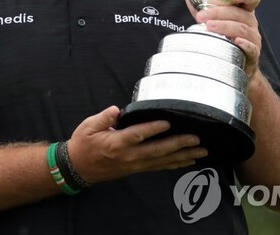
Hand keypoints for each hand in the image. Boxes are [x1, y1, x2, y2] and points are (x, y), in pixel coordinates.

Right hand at [66, 106, 206, 183]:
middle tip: (196, 139)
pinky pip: (159, 167)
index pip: (138, 135)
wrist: (78, 168)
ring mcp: (134, 164)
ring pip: (162, 161)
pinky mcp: (137, 168)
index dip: (153, 129)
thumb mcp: (88, 126)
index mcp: (116, 143)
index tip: (167, 122)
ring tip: (201, 151)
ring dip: (183, 156)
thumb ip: (103, 117)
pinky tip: (188, 161)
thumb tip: (116, 110)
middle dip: (178, 144)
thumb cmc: (83, 144)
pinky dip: (175, 164)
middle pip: (157, 150)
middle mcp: (128, 156)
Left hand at [186, 0, 261, 77]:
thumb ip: (204, 10)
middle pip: (239, 13)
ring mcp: (254, 38)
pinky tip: (236, 41)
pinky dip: (245, 44)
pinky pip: (251, 48)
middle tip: (202, 16)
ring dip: (224, 26)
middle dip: (219, 12)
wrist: (237, 65)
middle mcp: (251, 22)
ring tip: (209, 26)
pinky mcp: (254, 54)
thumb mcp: (216, 22)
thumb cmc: (226, 39)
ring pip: (242, 29)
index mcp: (244, 11)